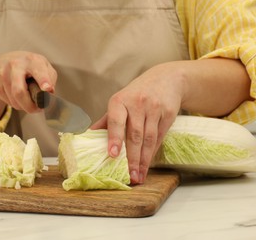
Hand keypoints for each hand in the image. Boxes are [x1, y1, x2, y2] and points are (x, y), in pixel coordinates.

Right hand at [0, 51, 56, 112]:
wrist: (6, 60)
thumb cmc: (31, 66)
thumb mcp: (45, 67)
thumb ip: (50, 79)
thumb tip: (49, 93)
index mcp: (32, 60)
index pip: (38, 71)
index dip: (44, 81)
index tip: (48, 89)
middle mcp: (15, 65)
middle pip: (19, 91)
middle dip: (30, 106)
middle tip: (38, 110)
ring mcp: (2, 74)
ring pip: (14, 101)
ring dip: (25, 106)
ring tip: (30, 100)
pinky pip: (9, 103)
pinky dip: (17, 104)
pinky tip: (19, 97)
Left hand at [91, 63, 184, 183]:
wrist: (166, 79)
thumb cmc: (137, 93)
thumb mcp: (120, 102)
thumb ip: (106, 121)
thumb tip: (86, 136)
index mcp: (120, 101)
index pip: (116, 121)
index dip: (114, 138)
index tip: (112, 154)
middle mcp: (137, 103)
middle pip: (134, 135)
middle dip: (132, 158)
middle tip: (130, 176)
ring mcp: (154, 108)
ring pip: (148, 139)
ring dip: (143, 160)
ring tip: (138, 176)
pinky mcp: (168, 114)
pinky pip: (159, 137)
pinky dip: (152, 153)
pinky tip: (147, 165)